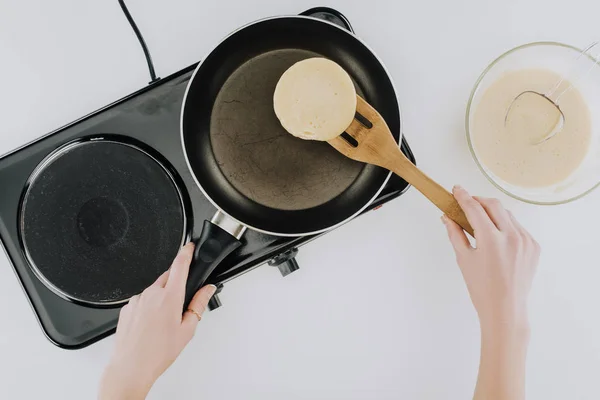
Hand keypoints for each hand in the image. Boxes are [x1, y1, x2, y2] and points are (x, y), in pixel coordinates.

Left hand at [98, 243, 216, 399]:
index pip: (180, 265)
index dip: (186, 252)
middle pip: (167, 277)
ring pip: (154, 290)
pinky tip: (150, 325)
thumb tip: (207, 289)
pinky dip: (149, 307)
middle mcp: (151, 294)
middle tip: (179, 306)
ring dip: (161, 298)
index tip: (190, 246)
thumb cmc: (158, 353)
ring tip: (163, 323)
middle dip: (175, 284)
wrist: (130, 367)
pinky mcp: (127, 307)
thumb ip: (199, 304)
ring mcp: (137, 300)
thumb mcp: (187, 329)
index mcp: (170, 297)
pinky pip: (142, 300)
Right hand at [443, 186, 539, 328]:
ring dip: (493, 212)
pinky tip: (496, 235)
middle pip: (494, 205)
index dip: (463, 197)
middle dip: (479, 200)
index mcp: (491, 240)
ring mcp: (526, 241)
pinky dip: (505, 225)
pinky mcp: (534, 246)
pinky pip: (518, 227)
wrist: (505, 309)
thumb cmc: (482, 288)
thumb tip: (447, 217)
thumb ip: (455, 234)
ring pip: (507, 215)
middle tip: (467, 201)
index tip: (456, 190)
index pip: (474, 209)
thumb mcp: (464, 259)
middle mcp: (512, 237)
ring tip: (481, 220)